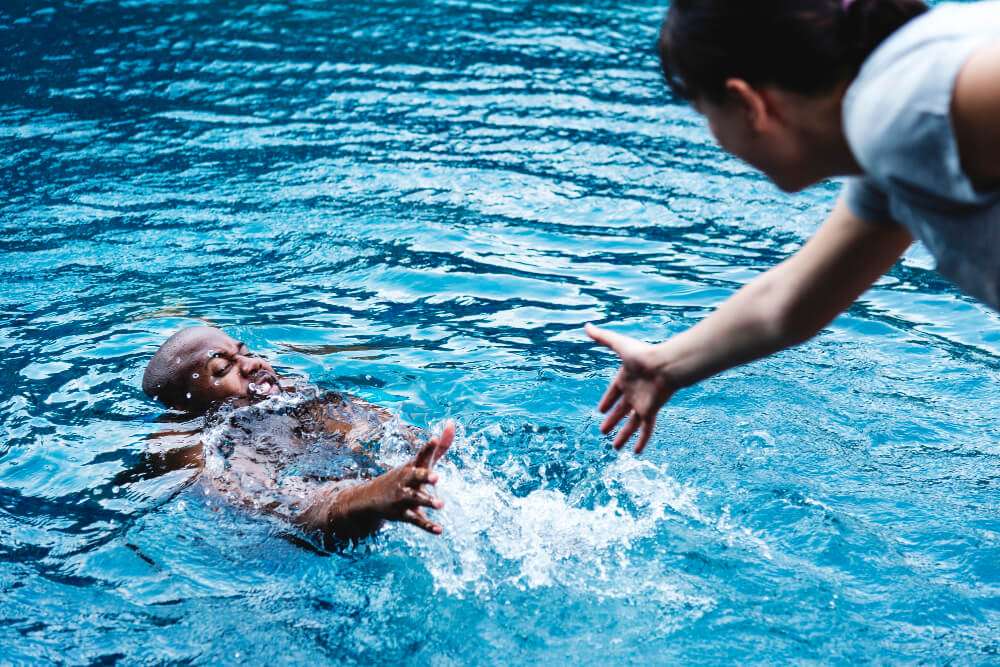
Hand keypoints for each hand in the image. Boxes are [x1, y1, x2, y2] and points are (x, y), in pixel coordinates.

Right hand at [355, 420, 454, 533]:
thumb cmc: (404, 477)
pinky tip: (440, 530)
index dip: (428, 448)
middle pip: (415, 476)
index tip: (434, 439)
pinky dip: (427, 526)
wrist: (370, 499)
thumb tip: (452, 423)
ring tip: (441, 504)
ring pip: (415, 499)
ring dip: (427, 502)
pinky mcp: (403, 515)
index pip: (421, 455)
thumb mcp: (420, 462)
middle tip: (437, 478)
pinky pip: (416, 521)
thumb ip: (439, 447)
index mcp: (412, 466)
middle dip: (425, 476)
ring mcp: (403, 498)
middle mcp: (407, 481)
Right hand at [586, 324, 677, 453]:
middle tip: (602, 431)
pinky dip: (641, 441)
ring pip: (630, 424)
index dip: (606, 401)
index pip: (612, 393)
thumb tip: (586, 326)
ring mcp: (642, 404)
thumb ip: (602, 337)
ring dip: (622, 436)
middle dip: (612, 421)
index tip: (600, 410)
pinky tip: (636, 452)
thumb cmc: (643, 354)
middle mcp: (633, 393)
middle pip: (620, 411)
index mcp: (625, 379)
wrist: (665, 365)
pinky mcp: (650, 411)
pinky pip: (645, 430)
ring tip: (615, 448)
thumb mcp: (619, 345)